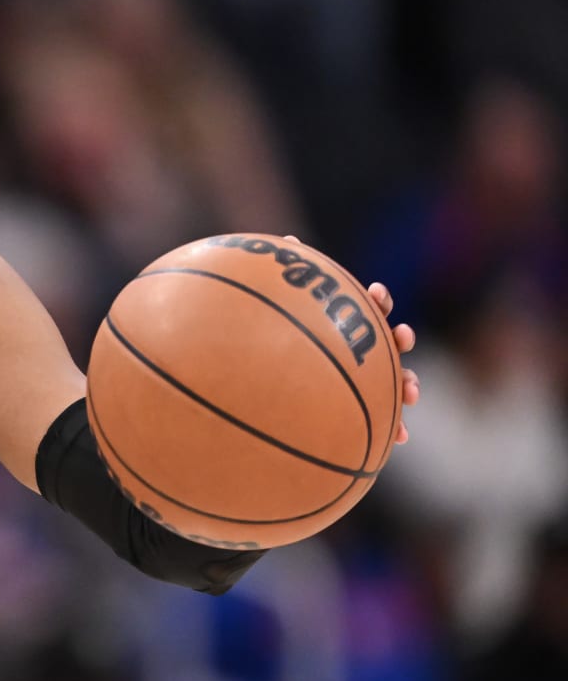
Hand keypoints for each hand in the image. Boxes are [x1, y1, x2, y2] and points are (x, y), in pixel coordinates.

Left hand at [283, 236, 418, 442]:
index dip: (378, 300)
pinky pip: (381, 418)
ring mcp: (364, 377)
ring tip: (411, 392)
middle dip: (400, 339)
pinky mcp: (362, 406)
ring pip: (394, 379)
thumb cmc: (277, 339)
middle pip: (389, 341)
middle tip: (401, 337)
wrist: (270, 385)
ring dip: (407, 383)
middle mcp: (361, 348)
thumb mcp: (282, 311)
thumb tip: (288, 241)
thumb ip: (288, 276)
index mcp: (346, 324)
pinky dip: (393, 426)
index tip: (375, 295)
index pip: (370, 306)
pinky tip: (398, 439)